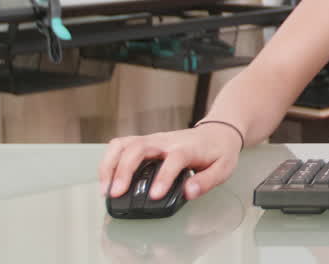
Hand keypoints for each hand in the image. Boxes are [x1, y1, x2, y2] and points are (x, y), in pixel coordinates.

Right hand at [98, 123, 241, 202]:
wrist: (218, 131)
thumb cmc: (219, 151)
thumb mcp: (223, 168)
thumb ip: (207, 181)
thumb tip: (189, 193)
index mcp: (187, 148)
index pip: (173, 159)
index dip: (163, 177)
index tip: (154, 196)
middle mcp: (166, 141)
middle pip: (139, 148)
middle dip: (124, 171)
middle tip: (116, 194)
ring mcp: (153, 140)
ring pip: (124, 145)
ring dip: (110, 165)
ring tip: (105, 189)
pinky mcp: (145, 142)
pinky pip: (120, 146)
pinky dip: (109, 161)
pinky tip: (107, 179)